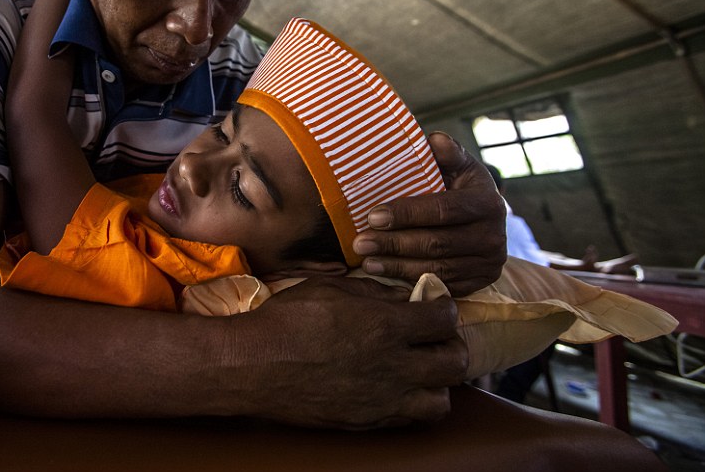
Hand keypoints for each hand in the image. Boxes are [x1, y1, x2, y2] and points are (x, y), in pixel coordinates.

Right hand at [234, 277, 466, 428]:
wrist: (255, 365)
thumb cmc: (287, 320)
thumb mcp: (330, 288)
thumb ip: (373, 292)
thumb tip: (402, 296)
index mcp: (385, 325)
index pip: (445, 318)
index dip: (443, 307)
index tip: (433, 305)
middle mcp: (393, 365)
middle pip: (455, 361)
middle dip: (450, 344)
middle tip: (434, 337)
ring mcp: (382, 399)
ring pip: (442, 399)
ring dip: (437, 381)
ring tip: (420, 368)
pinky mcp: (367, 421)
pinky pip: (411, 418)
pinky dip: (413, 403)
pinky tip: (397, 388)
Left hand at [353, 132, 505, 295]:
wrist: (484, 220)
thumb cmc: (461, 187)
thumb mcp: (459, 166)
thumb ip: (447, 153)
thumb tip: (433, 139)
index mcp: (487, 202)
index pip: (443, 210)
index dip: (406, 214)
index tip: (373, 215)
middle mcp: (493, 236)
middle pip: (436, 243)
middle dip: (394, 243)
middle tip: (360, 241)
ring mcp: (488, 263)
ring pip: (436, 267)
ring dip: (396, 265)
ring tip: (366, 258)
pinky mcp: (479, 283)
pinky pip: (440, 284)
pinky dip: (410, 279)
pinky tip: (384, 271)